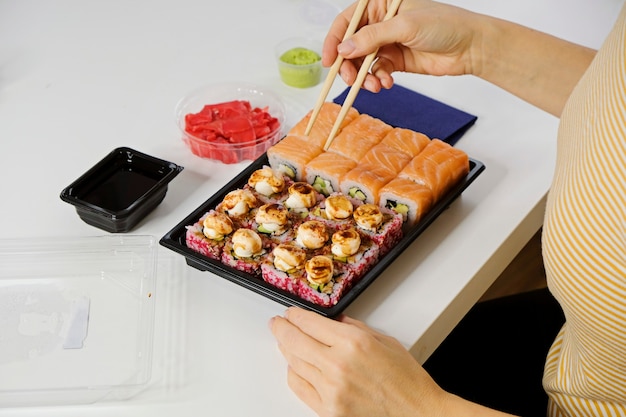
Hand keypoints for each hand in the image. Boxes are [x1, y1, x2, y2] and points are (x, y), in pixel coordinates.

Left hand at [268, 307, 447, 416]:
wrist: (418, 415)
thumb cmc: (408, 381)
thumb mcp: (384, 341)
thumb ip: (355, 328)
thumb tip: (333, 321)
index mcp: (354, 342)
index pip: (310, 322)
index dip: (294, 315)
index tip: (290, 313)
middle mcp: (338, 364)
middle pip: (294, 340)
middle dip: (281, 328)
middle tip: (277, 323)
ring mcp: (331, 389)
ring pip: (294, 363)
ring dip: (285, 349)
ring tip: (285, 342)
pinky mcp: (328, 410)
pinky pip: (299, 387)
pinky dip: (293, 373)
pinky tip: (295, 366)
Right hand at [323, 0, 484, 91]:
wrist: (470, 47)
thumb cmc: (444, 25)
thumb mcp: (404, 26)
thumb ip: (372, 37)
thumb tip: (344, 50)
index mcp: (381, 4)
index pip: (348, 21)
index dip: (334, 40)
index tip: (329, 61)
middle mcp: (381, 22)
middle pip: (351, 45)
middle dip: (349, 65)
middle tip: (351, 80)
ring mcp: (388, 42)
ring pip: (362, 62)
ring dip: (364, 77)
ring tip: (375, 86)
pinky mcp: (395, 60)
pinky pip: (376, 72)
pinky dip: (378, 80)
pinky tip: (387, 83)